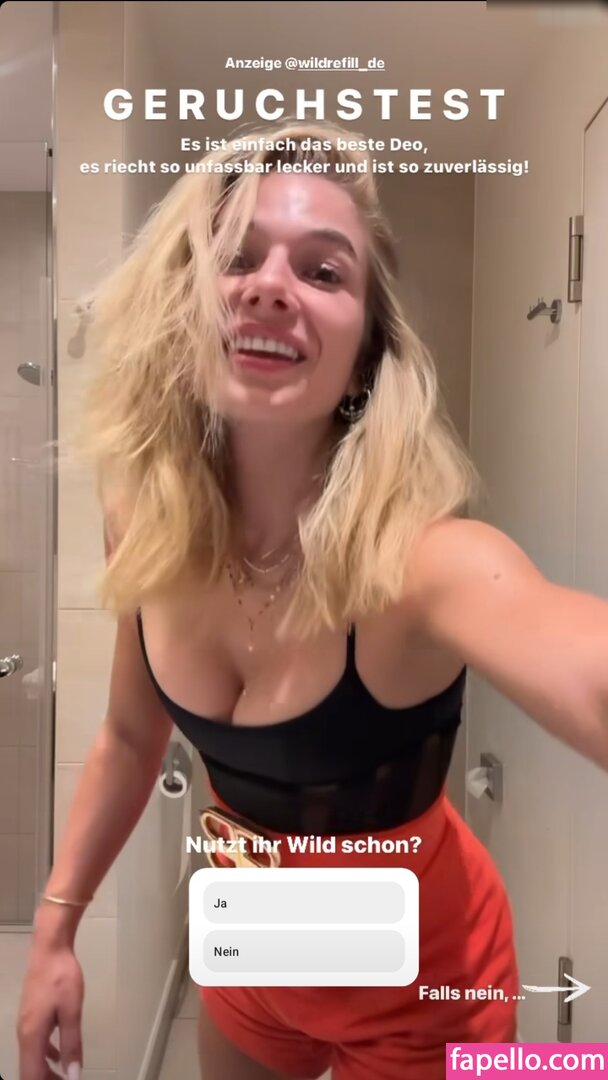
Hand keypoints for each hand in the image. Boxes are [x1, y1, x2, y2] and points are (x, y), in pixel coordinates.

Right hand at [17, 941, 83, 1079]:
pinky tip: (61, 1055)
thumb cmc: (61, 978)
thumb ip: (72, 1044)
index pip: (31, 1076)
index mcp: (32, 1037)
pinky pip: (37, 1045)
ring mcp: (27, 1025)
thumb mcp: (71, 1011)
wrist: (49, 949)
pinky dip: (47, 1055)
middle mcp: (25, 1035)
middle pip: (30, 1070)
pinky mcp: (33, 1016)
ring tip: (65, 1077)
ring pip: (33, 1058)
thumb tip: (73, 1076)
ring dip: (47, 1071)